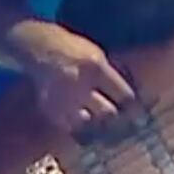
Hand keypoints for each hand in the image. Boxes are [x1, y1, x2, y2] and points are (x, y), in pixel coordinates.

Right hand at [21, 24, 137, 135]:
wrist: (37, 48)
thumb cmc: (72, 48)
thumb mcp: (96, 54)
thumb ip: (110, 75)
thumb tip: (129, 99)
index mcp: (95, 68)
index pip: (124, 95)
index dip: (133, 105)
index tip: (136, 110)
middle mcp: (79, 85)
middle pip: (108, 113)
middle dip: (116, 116)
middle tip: (119, 117)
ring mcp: (63, 99)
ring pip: (89, 122)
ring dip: (96, 121)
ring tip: (99, 119)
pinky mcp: (51, 108)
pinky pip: (69, 126)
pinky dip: (77, 124)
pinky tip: (81, 118)